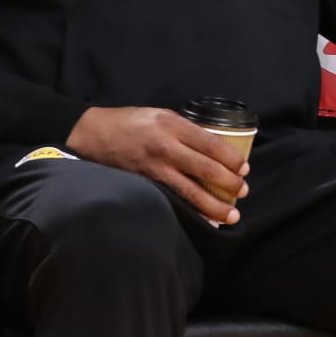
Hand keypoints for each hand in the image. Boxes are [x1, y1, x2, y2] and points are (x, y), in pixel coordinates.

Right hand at [65, 105, 250, 224]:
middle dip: (228, 183)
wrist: (91, 133)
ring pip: (189, 191)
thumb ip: (185, 131)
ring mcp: (153, 168)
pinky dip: (189, 212)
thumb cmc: (130, 122)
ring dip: (213, 205)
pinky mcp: (143, 184)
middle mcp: (165, 146)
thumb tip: (214, 149)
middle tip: (242, 192)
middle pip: (205, 169)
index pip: (211, 144)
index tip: (244, 169)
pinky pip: (172, 201)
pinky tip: (202, 220)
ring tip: (230, 216)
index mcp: (172, 124)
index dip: (231, 159)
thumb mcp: (161, 115)